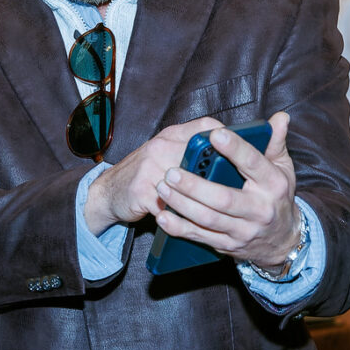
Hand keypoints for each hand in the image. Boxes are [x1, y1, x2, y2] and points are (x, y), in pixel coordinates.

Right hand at [82, 116, 222, 234]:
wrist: (107, 192)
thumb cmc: (143, 175)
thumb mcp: (164, 153)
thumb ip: (189, 150)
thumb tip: (228, 157)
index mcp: (171, 136)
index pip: (204, 125)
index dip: (226, 136)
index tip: (242, 152)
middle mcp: (161, 147)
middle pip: (201, 156)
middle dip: (220, 174)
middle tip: (236, 191)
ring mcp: (150, 168)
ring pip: (188, 185)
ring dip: (204, 200)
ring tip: (220, 212)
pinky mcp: (141, 191)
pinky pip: (170, 206)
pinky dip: (183, 217)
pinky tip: (194, 224)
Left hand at [153, 112, 300, 271]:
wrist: (283, 240)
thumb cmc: (278, 197)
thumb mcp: (283, 169)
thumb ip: (275, 142)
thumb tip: (280, 117)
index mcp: (273, 184)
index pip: (253, 164)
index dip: (234, 149)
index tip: (214, 135)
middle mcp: (259, 209)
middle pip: (223, 198)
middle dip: (195, 186)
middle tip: (171, 172)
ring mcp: (243, 230)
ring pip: (208, 218)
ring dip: (182, 204)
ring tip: (162, 188)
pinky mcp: (228, 244)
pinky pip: (200, 236)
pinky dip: (180, 228)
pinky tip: (164, 216)